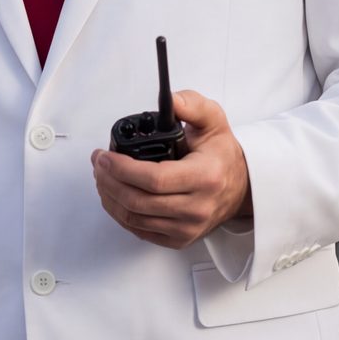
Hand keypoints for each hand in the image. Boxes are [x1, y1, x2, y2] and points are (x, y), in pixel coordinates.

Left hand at [90, 90, 251, 248]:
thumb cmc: (221, 155)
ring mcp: (189, 227)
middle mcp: (198, 207)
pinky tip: (113, 196)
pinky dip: (120, 214)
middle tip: (98, 164)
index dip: (122, 169)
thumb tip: (171, 100)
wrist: (240, 187)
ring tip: (102, 177)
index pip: (155, 179)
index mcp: (205, 177)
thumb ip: (192, 105)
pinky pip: (140, 231)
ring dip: (110, 197)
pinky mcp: (180, 239)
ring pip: (135, 219)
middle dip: (108, 181)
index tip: (105, 157)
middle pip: (139, 202)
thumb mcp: (213, 121)